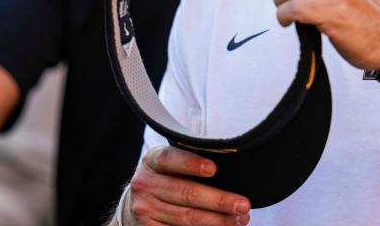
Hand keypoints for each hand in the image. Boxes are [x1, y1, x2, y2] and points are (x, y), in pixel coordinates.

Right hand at [125, 146, 250, 225]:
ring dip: (217, 220)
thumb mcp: (169, 164)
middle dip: (219, 200)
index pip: (171, 159)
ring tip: (240, 219)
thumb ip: (190, 163)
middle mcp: (145, 184)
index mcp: (153, 161)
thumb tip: (232, 171)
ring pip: (187, 217)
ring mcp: (144, 209)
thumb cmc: (165, 178)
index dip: (192, 164)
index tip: (214, 169)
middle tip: (243, 205)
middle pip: (186, 193)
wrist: (135, 203)